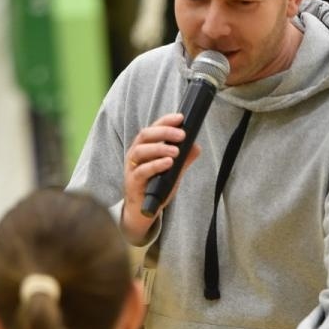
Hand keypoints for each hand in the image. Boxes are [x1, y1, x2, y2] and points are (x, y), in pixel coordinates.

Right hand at [122, 113, 200, 242]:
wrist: (142, 211)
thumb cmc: (155, 187)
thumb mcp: (173, 172)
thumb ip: (183, 160)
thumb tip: (196, 146)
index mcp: (145, 147)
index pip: (153, 128)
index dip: (166, 121)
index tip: (180, 118)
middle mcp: (136, 154)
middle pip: (145, 135)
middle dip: (164, 132)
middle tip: (182, 135)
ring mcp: (132, 168)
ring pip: (141, 151)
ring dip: (160, 148)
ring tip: (176, 151)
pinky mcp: (133, 182)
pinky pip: (142, 171)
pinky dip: (155, 165)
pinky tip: (168, 163)